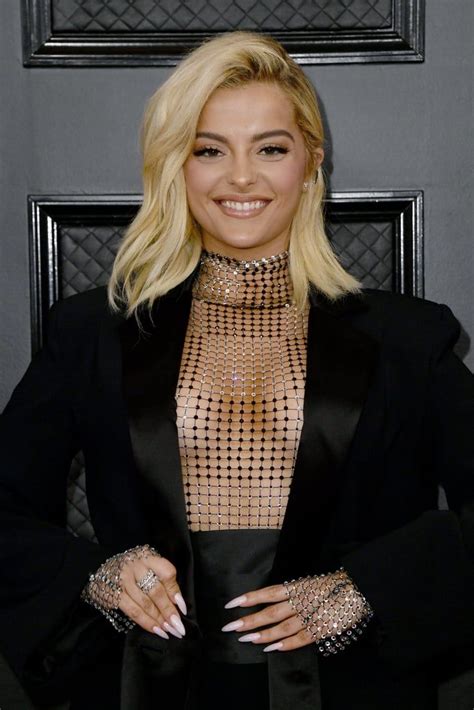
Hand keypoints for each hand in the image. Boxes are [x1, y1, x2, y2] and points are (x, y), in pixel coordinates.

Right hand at [84, 544, 187, 638]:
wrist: (100, 569)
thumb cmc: (132, 569)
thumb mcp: (148, 566)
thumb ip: (162, 580)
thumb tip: (177, 603)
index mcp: (148, 557)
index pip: (166, 572)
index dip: (175, 591)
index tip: (183, 608)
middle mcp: (136, 566)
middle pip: (156, 591)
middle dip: (169, 611)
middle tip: (179, 626)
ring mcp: (124, 581)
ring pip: (145, 604)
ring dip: (159, 620)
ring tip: (170, 630)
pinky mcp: (114, 595)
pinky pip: (133, 611)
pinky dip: (146, 622)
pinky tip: (156, 630)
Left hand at [221, 570, 368, 652]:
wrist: (361, 587)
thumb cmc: (333, 584)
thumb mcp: (310, 583)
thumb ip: (293, 592)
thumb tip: (270, 599)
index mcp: (298, 586)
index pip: (269, 592)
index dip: (250, 597)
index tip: (231, 604)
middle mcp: (302, 600)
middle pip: (271, 611)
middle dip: (250, 619)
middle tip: (231, 627)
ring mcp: (312, 615)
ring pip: (283, 627)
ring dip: (263, 633)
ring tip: (246, 638)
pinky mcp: (323, 629)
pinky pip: (301, 639)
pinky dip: (286, 644)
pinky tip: (271, 648)